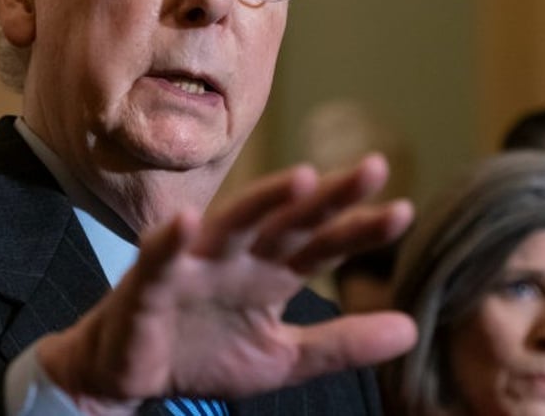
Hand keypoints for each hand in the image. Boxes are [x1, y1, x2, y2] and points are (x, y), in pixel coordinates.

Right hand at [38, 155, 416, 408]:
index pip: (322, 245)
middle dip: (328, 196)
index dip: (359, 229)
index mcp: (271, 273)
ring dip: (264, 200)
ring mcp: (195, 263)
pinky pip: (161, 256)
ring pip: (233, 223)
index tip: (403, 211)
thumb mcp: (283, 358)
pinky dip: (172, 238)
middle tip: (374, 167)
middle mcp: (239, 257)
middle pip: (288, 220)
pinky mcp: (149, 280)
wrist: (131, 376)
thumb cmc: (206, 354)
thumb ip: (340, 344)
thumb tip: (412, 329)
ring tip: (303, 179)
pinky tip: (188, 221)